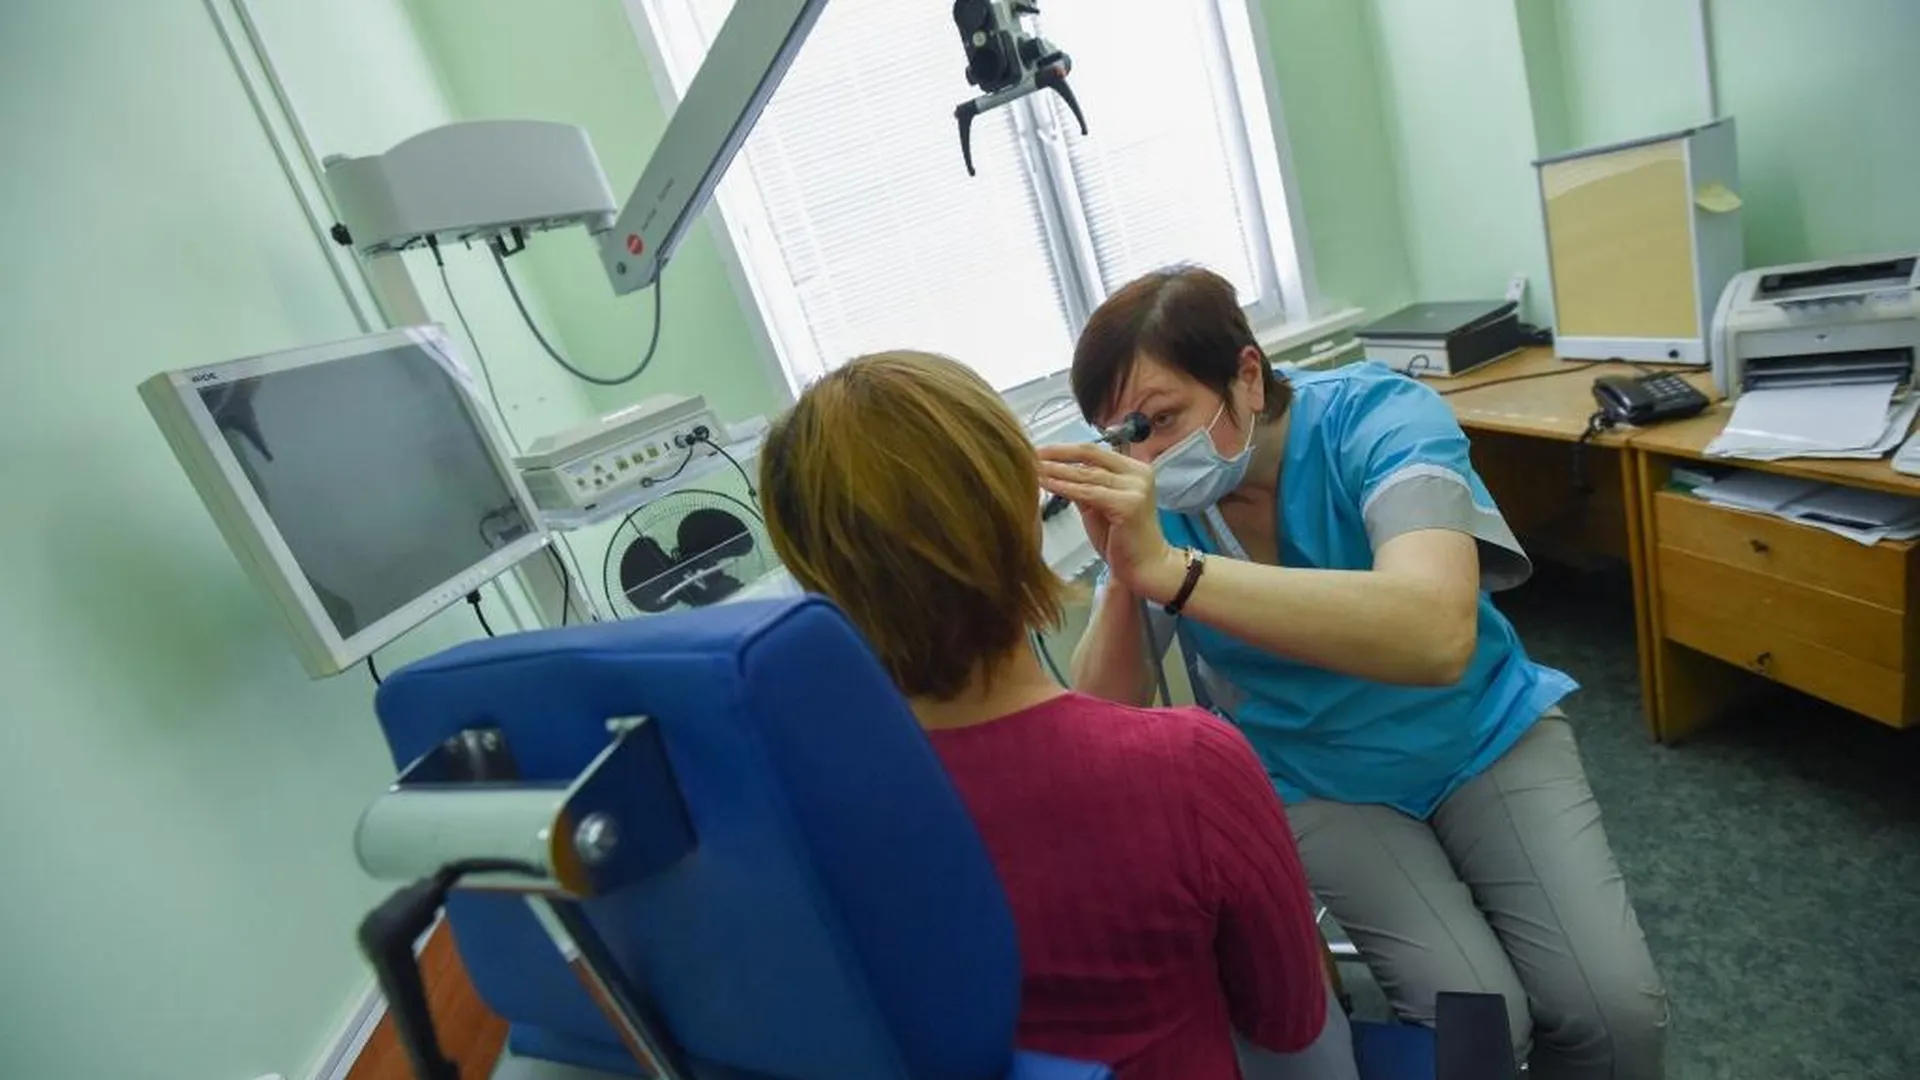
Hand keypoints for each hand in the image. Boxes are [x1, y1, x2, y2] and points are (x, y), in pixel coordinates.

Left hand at [1038, 442, 1181, 599]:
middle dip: (1057, 455)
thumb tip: (1056, 472)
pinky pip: (1087, 493)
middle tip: (1030, 455)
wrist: (1146, 568)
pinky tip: (1045, 484)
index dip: (1064, 449)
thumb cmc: (1123, 542)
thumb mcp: (1099, 507)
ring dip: (1056, 470)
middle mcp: (1138, 473)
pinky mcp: (1128, 504)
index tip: (1040, 451)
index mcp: (1133, 470)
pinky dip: (1063, 487)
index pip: (1094, 451)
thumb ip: (1083, 488)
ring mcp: (1135, 487)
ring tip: (1032, 469)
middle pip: (1090, 456)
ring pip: (1086, 474)